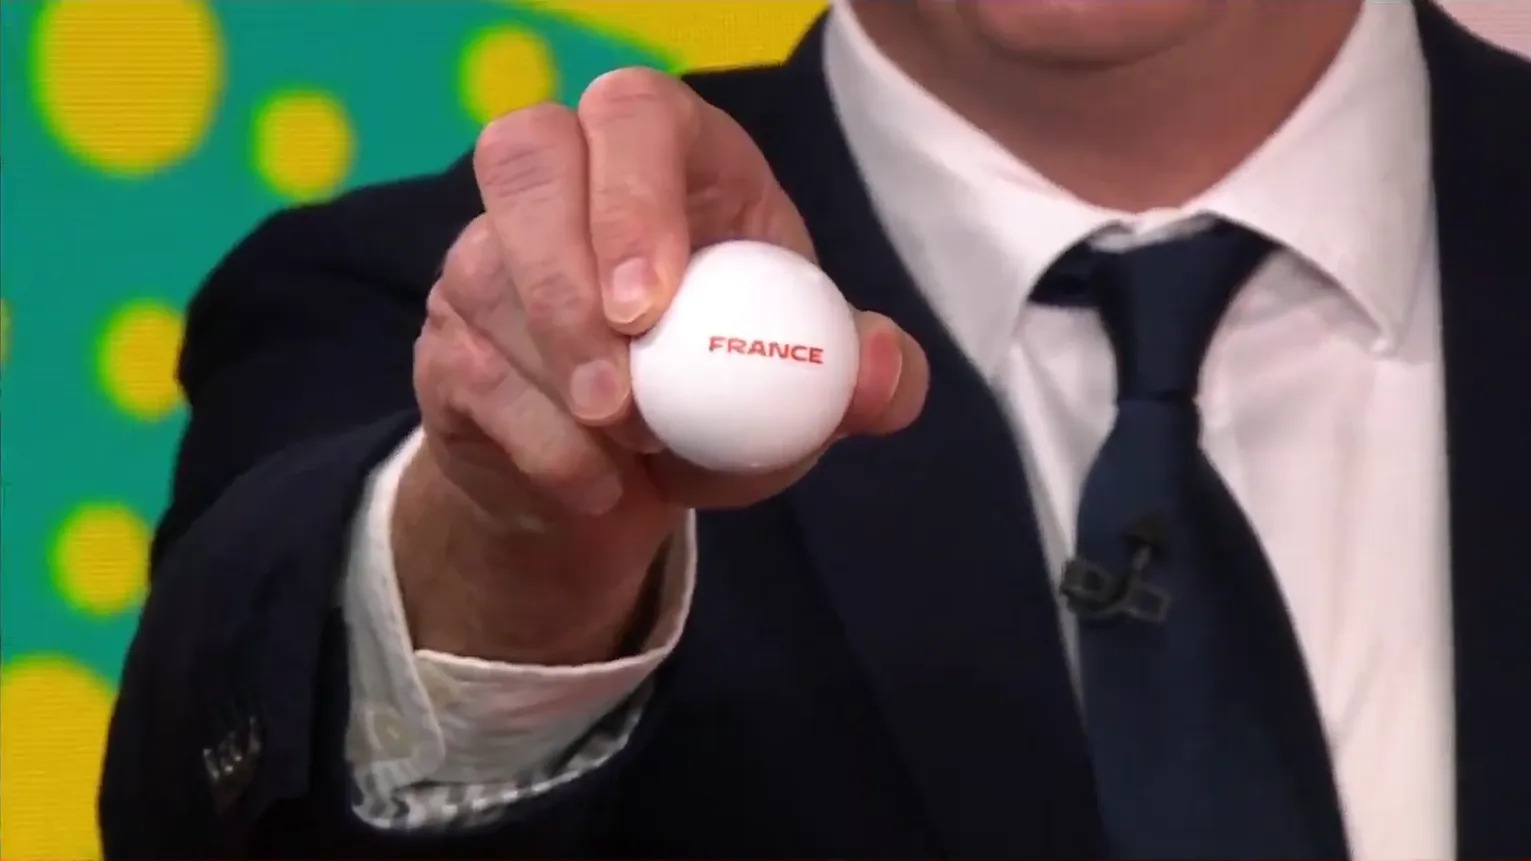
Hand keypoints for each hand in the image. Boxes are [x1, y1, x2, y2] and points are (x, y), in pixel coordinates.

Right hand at [394, 68, 928, 664]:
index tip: (653, 307)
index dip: (632, 192)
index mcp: (672, 161)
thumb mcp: (803, 390)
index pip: (634, 113)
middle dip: (565, 277)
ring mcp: (491, 255)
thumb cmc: (723, 402)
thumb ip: (860, 377)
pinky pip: (468, 372)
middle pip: (524, 154)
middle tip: (620, 394)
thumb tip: (884, 371)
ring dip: (562, 384)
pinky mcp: (450, 336)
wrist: (624, 484)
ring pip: (485, 276)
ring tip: (638, 449)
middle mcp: (567, 183)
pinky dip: (541, 446)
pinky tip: (597, 483)